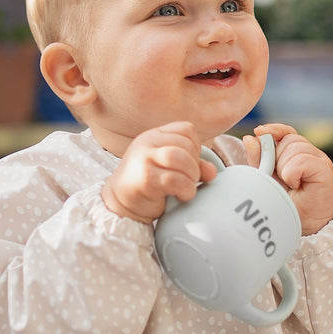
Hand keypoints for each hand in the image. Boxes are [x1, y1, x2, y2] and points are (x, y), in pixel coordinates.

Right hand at [102, 122, 216, 223]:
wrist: (120, 203)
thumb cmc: (148, 184)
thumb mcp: (170, 169)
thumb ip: (192, 165)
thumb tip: (212, 172)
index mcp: (154, 135)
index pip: (187, 129)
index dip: (196, 147)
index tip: (190, 164)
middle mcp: (146, 143)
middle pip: (185, 145)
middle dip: (195, 165)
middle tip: (190, 179)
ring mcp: (143, 160)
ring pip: (180, 158)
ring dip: (191, 175)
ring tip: (187, 186)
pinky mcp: (145, 179)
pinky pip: (174, 180)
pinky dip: (186, 189)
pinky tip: (181, 196)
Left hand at [244, 123, 332, 234]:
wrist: (304, 226)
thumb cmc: (287, 205)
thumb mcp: (267, 179)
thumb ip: (259, 159)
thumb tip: (250, 138)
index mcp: (299, 154)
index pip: (287, 132)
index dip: (274, 130)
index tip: (259, 131)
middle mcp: (312, 154)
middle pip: (289, 139)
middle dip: (277, 157)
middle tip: (282, 178)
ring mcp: (320, 160)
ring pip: (294, 148)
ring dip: (284, 167)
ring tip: (290, 184)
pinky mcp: (325, 169)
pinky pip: (301, 160)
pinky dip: (292, 172)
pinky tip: (295, 184)